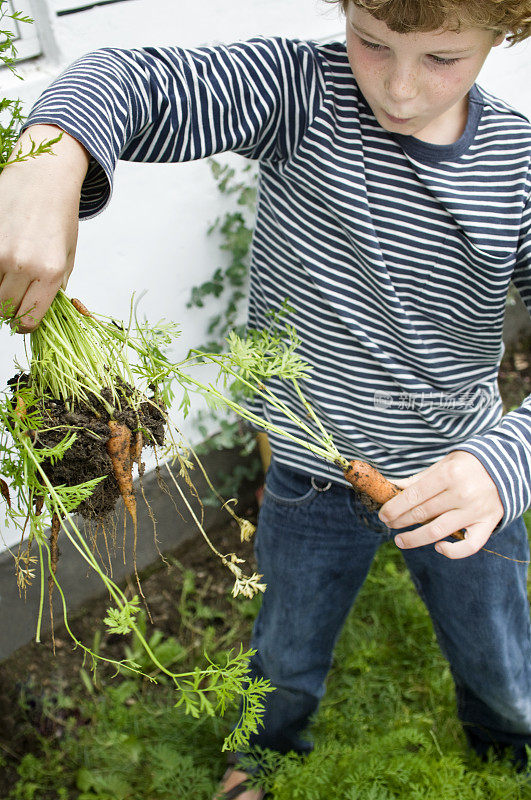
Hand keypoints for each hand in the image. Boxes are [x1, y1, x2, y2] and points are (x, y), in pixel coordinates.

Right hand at [0, 124, 89, 331]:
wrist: (43, 177)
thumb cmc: (59, 216)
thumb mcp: (67, 255)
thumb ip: (56, 287)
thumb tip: (43, 312)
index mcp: (50, 272)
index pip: (30, 318)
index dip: (26, 324)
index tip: (25, 320)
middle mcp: (23, 265)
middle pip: (5, 309)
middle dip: (9, 309)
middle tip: (15, 297)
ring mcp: (0, 252)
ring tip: (9, 277)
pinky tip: (2, 263)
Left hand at [378, 450, 503, 558]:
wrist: (505, 467)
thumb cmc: (467, 465)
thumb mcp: (443, 464)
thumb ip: (419, 478)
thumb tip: (392, 486)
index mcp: (449, 474)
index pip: (414, 495)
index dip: (395, 507)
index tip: (383, 514)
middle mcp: (462, 493)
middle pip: (422, 513)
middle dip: (400, 521)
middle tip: (388, 523)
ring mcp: (476, 511)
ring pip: (438, 532)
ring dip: (414, 539)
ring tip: (400, 540)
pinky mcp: (488, 524)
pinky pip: (469, 546)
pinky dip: (452, 552)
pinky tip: (438, 547)